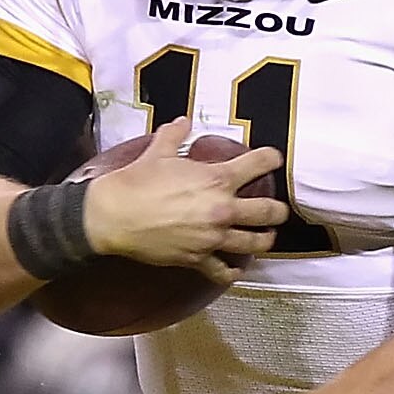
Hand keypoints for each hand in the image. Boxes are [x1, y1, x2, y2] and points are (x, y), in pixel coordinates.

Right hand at [82, 117, 287, 278]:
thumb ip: (175, 135)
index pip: (257, 164)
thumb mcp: (158, 151)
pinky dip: (231, 272)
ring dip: (264, 240)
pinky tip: (234, 270)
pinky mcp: (197, 259)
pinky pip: (222, 271)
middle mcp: (222, 209)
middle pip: (267, 212)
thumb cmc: (136, 182)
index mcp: (217, 179)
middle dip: (278, 211)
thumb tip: (182, 122)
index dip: (270, 159)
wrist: (113, 216)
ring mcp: (212, 237)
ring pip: (253, 243)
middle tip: (279, 211)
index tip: (274, 159)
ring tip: (266, 238)